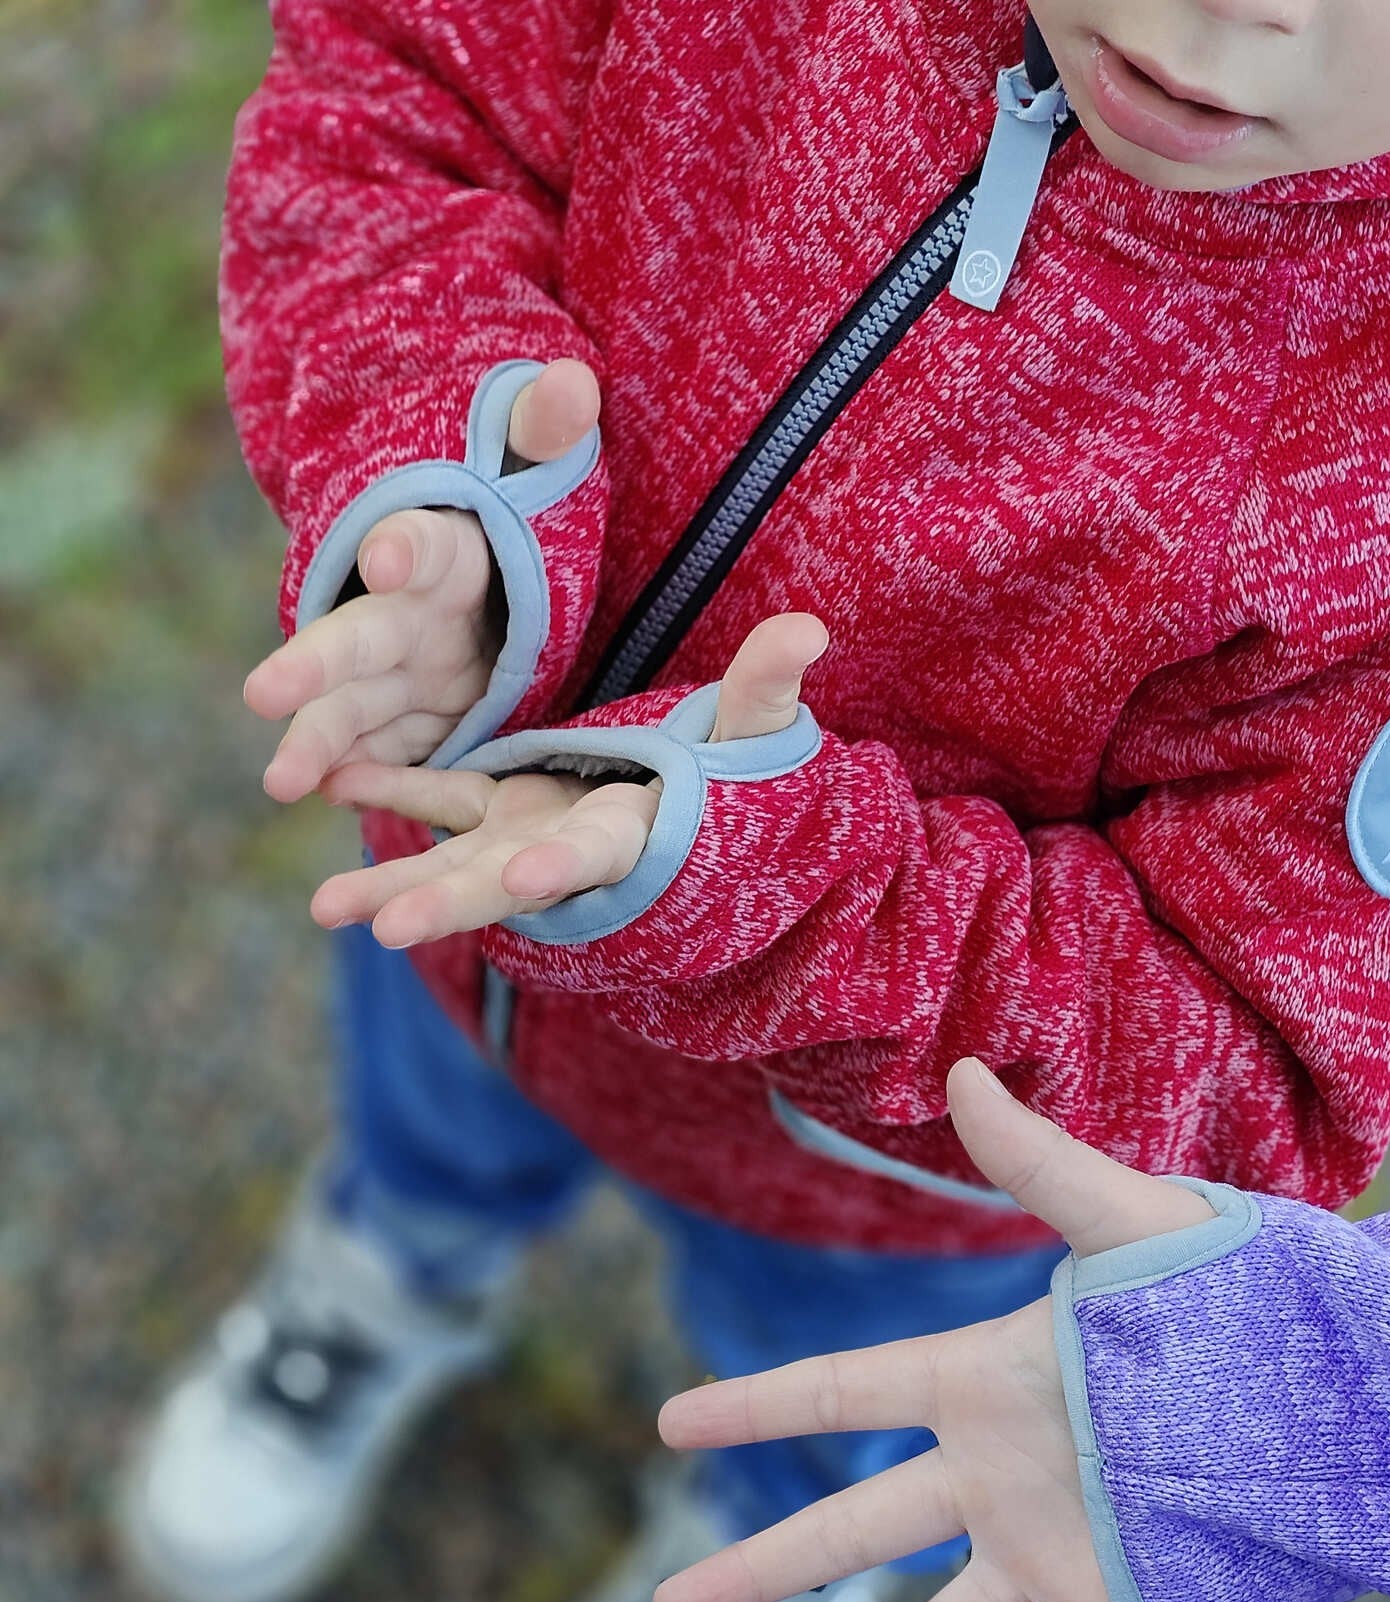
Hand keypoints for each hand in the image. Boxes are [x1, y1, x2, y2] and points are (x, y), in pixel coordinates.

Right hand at [246, 359, 601, 802]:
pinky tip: (320, 795)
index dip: (404, 549)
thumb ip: (545, 433)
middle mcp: (403, 613)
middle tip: (261, 692)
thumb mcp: (535, 472)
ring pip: (350, 708)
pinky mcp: (414, 718)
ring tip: (281, 782)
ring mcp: (401, 671)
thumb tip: (570, 382)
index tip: (387, 557)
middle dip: (311, 667)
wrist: (486, 565)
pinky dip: (351, 772)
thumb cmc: (508, 510)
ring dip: (315, 742)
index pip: (421, 546)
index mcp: (443, 551)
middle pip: (355, 639)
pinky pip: (379, 750)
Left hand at [309, 610, 828, 947]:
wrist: (696, 819)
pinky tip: (339, 782)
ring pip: (450, 865)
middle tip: (386, 929)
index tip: (526, 880)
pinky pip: (437, 807)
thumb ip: (765, 689)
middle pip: (504, 882)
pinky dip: (392, 795)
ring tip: (324, 907)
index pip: (595, 854)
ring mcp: (526, 837)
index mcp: (632, 836)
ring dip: (388, 886)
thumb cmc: (732, 784)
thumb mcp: (751, 736)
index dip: (564, 866)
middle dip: (446, 904)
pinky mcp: (499, 813)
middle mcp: (567, 852)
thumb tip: (809, 628)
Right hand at [653, 1059, 1214, 1601]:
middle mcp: (999, 1478)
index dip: (754, 1407)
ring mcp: (1051, 1557)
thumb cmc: (1241, 1290)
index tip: (670, 1424)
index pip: (843, 1397)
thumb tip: (966, 1067)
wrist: (1342, 1391)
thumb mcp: (1134, 1224)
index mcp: (987, 1383)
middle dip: (757, 1573)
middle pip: (852, 1533)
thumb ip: (1044, 1165)